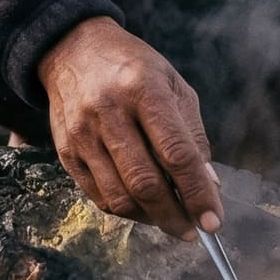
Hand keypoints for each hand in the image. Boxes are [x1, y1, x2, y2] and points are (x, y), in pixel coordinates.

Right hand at [37, 16, 223, 240]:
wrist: (73, 49)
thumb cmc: (133, 67)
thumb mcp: (173, 85)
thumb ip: (192, 134)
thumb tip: (208, 185)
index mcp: (143, 89)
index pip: (175, 153)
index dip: (197, 192)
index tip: (213, 220)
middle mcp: (108, 112)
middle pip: (145, 182)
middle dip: (174, 215)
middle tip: (192, 230)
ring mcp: (82, 133)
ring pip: (119, 196)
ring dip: (150, 218)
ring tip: (170, 219)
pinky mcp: (66, 150)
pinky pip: (98, 196)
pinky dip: (126, 210)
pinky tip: (143, 207)